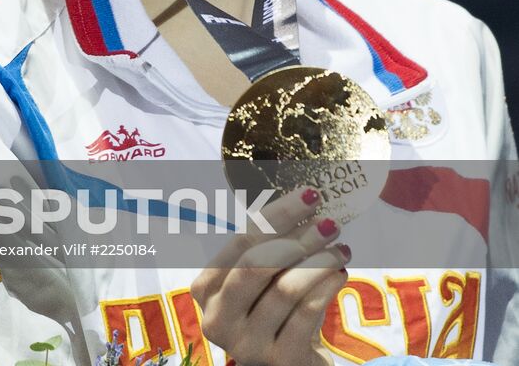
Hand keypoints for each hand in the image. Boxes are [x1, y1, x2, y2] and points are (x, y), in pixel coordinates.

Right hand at [189, 187, 349, 365]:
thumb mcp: (258, 281)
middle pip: (256, 265)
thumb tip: (305, 202)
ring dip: (319, 262)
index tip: (310, 196)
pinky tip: (339, 274)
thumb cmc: (272, 312)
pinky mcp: (280, 360)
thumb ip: (265, 248)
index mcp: (204, 289)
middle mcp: (218, 319)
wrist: (287, 364)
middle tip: (329, 223)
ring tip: (340, 249)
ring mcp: (247, 344)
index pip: (240, 241)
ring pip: (285, 289)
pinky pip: (307, 313)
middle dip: (298, 238)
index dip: (277, 214)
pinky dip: (327, 287)